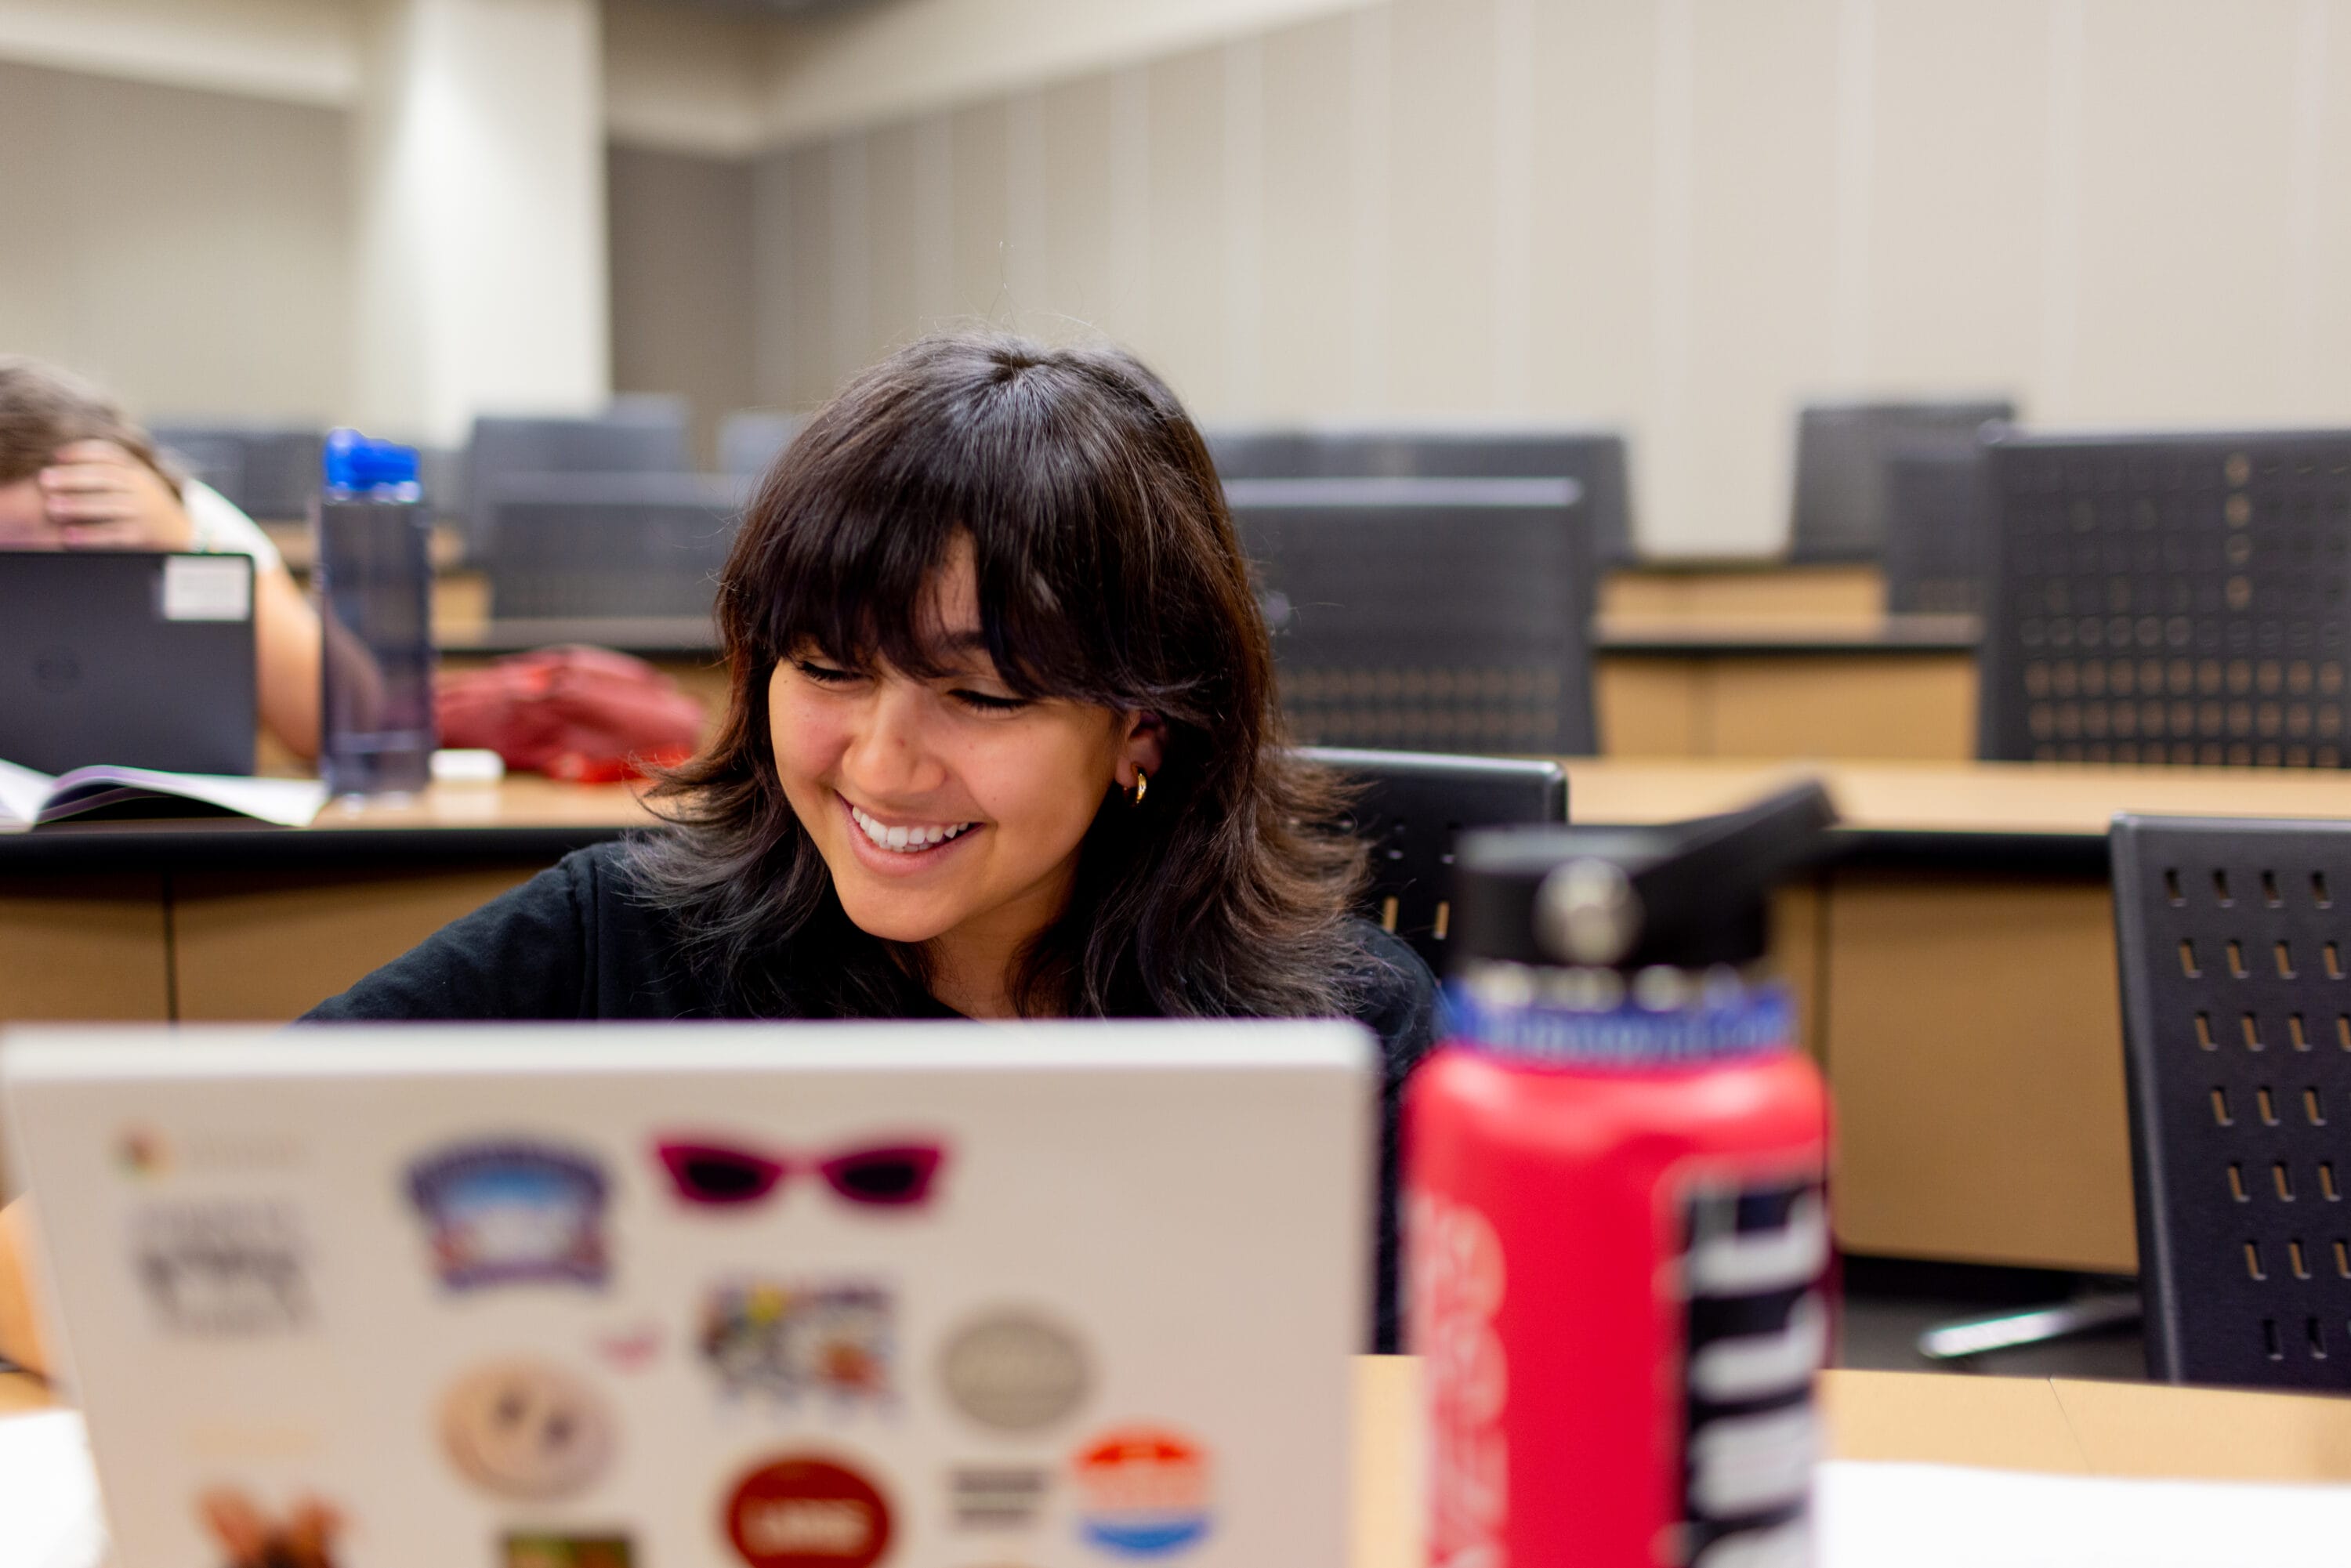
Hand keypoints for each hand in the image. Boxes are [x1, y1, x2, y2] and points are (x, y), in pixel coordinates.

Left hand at [38, 439, 194, 550]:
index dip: (82, 452)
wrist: (181, 532)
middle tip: (44, 480)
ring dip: (79, 505)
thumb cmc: (145, 503)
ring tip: (52, 507)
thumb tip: (62, 456)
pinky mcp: (144, 534)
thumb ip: (110, 468)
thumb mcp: (135, 479)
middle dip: (73, 477)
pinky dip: (91, 535)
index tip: (56, 456)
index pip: (109, 454)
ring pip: (110, 504)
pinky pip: (115, 533)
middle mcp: (142, 487)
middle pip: (106, 477)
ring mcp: (144, 510)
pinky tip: (69, 536)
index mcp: (137, 470)